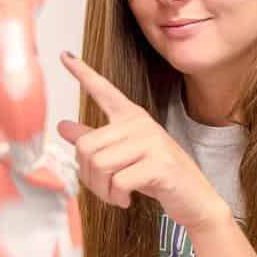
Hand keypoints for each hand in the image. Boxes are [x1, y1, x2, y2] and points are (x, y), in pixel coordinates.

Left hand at [55, 52, 228, 231]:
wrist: (195, 200)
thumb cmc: (157, 177)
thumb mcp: (123, 157)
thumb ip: (94, 140)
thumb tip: (62, 126)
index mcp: (132, 118)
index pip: (104, 90)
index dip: (83, 73)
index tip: (64, 56)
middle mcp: (141, 124)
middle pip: (86, 147)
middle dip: (88, 176)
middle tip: (104, 188)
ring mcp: (152, 142)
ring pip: (99, 165)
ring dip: (102, 189)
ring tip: (116, 195)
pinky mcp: (159, 164)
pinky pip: (118, 182)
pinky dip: (116, 197)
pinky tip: (127, 200)